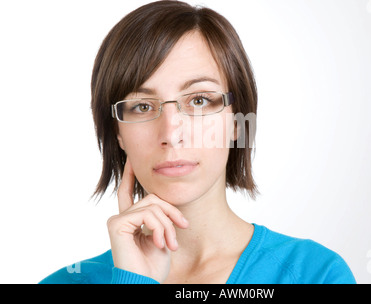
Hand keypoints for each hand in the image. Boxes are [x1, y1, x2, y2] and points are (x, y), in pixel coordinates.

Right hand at [107, 159, 188, 282]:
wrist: (145, 283)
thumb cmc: (154, 266)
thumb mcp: (163, 235)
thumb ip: (160, 217)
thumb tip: (163, 201)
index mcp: (131, 220)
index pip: (129, 192)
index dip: (131, 175)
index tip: (132, 159)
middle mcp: (121, 217)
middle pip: (153, 198)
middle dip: (172, 212)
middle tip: (183, 227)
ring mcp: (117, 220)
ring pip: (153, 206)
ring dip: (168, 225)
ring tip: (171, 244)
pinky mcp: (116, 224)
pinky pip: (147, 214)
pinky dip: (159, 228)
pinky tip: (159, 243)